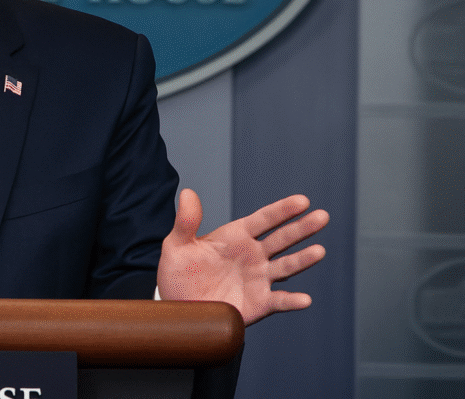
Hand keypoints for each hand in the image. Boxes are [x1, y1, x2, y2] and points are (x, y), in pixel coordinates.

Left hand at [157, 188, 328, 325]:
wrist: (178, 307)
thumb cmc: (178, 273)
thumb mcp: (176, 245)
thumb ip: (186, 221)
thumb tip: (187, 192)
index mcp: (236, 237)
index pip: (263, 220)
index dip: (282, 210)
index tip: (303, 201)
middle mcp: (252, 255)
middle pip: (282, 239)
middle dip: (302, 228)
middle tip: (322, 216)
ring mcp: (258, 278)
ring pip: (286, 266)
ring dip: (303, 259)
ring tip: (319, 251)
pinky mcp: (259, 303)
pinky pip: (279, 301)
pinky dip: (292, 301)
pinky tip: (304, 299)